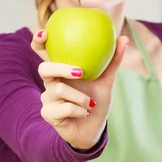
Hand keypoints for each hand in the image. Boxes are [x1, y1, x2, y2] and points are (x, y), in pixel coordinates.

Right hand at [31, 29, 128, 150]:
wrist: (93, 129)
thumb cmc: (95, 102)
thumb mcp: (106, 82)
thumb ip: (112, 61)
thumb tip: (123, 38)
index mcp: (60, 70)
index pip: (43, 52)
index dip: (39, 41)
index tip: (43, 32)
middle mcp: (50, 82)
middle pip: (45, 68)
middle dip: (61, 68)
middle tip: (80, 72)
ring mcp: (47, 98)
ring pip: (58, 89)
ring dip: (80, 97)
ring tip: (91, 104)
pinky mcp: (48, 114)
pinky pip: (64, 108)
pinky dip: (79, 110)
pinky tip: (85, 113)